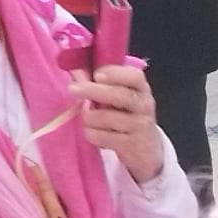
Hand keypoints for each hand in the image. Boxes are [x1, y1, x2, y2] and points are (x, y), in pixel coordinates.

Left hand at [71, 64, 164, 183]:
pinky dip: (91, 133)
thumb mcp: (120, 96)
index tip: (97, 75)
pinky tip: (95, 133)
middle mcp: (144, 105)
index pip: (135, 77)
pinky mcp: (133, 145)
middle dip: (93, 91)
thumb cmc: (124, 114)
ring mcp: (141, 126)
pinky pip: (101, 136)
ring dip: (88, 117)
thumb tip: (75, 70)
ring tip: (89, 118)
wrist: (145, 148)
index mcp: (140, 88)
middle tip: (72, 89)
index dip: (116, 74)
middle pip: (119, 95)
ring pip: (104, 117)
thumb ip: (102, 83)